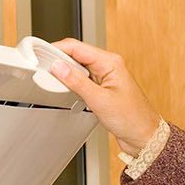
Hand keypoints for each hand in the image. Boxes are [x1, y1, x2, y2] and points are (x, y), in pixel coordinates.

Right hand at [47, 38, 161, 157]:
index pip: (77, 47)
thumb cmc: (132, 118)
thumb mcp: (100, 100)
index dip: (57, 49)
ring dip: (64, 72)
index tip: (41, 54)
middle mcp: (108, 66)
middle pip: (76, 55)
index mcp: (110, 62)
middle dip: (58, 60)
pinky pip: (82, 80)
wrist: (143, 137)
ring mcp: (105, 78)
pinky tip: (65, 89)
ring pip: (77, 68)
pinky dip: (71, 83)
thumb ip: (77, 82)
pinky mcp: (102, 89)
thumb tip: (59, 67)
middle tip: (42, 68)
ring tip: (51, 78)